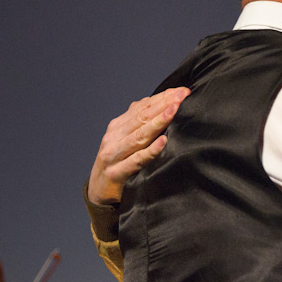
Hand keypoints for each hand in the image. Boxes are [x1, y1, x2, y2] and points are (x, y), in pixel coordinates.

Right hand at [87, 87, 189, 204]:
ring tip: (174, 110)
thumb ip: (140, 122)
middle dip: (164, 104)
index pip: (143, 107)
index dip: (163, 97)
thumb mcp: (125, 139)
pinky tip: (163, 142)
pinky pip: (137, 160)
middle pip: (142, 117)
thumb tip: (164, 102)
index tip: (183, 91)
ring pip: (139, 135)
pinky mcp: (116, 173)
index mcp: (118, 126)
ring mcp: (113, 154)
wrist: (97, 190)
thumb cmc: (118, 161)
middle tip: (183, 96)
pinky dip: (150, 150)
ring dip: (159, 122)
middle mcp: (114, 137)